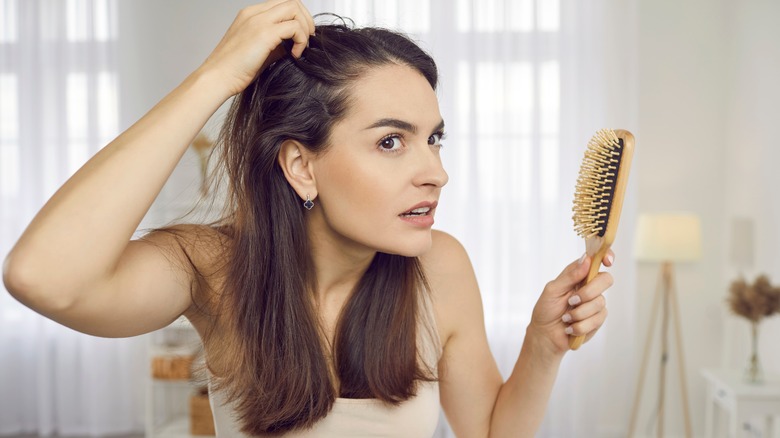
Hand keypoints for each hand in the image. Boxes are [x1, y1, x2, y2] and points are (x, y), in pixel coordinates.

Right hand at [197, 0, 315, 96]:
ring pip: (294, 8)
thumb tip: (294, 45)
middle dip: (306, 19)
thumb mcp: (259, 52)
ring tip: (301, 48)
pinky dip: (301, 41)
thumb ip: (276, 44)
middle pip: (291, 1)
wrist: (217, 78)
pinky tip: (294, 55)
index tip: (302, 36)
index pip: (282, 4)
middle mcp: (254, 13)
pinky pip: (294, 27)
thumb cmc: (234, 70)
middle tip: (308, 39)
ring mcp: (258, 21)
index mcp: (251, 15)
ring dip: (304, 28)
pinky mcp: (264, 33)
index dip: (298, 17)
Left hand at [528, 251, 613, 354]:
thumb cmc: (546, 310)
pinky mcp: (597, 319)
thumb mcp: (552, 290)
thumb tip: (586, 259)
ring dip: (578, 313)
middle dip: (588, 292)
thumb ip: (570, 276)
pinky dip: (580, 325)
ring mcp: (595, 303)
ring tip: (565, 318)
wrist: (546, 335)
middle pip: (606, 280)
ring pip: (600, 303)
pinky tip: (570, 327)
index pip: (596, 260)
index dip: (606, 256)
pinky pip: (597, 319)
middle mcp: (589, 286)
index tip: (607, 262)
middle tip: (572, 301)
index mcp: (578, 275)